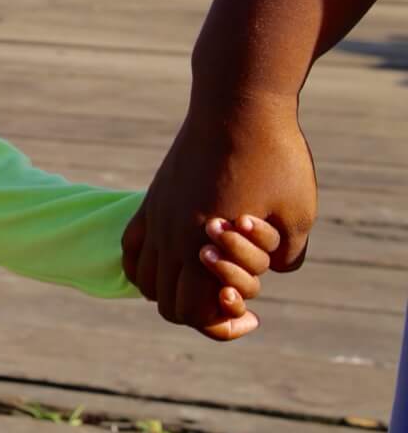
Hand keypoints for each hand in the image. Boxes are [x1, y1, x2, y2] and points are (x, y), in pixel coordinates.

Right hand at [122, 90, 314, 339]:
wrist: (237, 105)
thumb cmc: (274, 158)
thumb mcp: (299, 216)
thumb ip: (287, 257)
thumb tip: (274, 272)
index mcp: (205, 247)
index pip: (195, 313)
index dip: (223, 327)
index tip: (251, 318)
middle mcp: (172, 237)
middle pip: (169, 305)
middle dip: (200, 314)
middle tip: (232, 300)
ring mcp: (156, 218)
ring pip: (146, 281)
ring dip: (173, 291)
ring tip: (204, 280)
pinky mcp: (152, 200)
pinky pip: (132, 250)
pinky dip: (147, 267)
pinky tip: (176, 258)